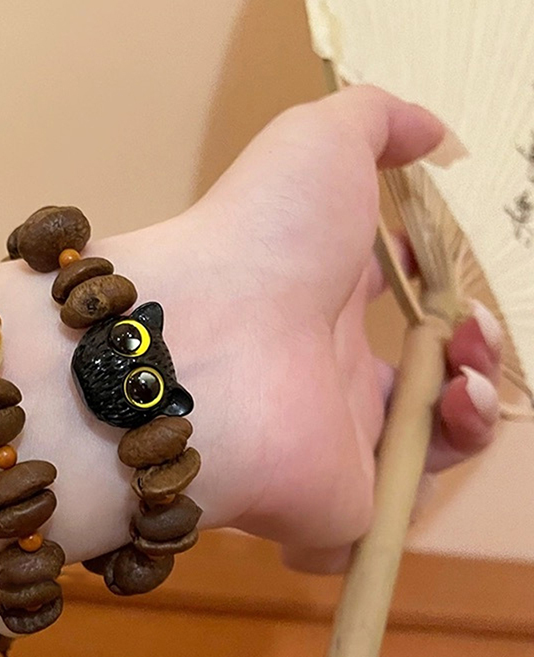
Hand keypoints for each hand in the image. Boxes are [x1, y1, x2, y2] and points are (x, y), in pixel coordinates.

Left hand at [140, 86, 500, 572]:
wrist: (209, 346)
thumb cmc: (261, 239)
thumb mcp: (318, 143)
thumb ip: (378, 124)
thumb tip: (429, 135)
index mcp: (313, 297)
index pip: (378, 300)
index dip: (427, 282)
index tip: (437, 262)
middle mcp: (321, 372)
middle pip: (412, 374)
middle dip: (467, 347)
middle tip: (468, 330)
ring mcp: (330, 440)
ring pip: (424, 438)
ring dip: (475, 398)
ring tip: (462, 370)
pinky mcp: (341, 502)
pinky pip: (403, 504)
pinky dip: (447, 458)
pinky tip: (451, 408)